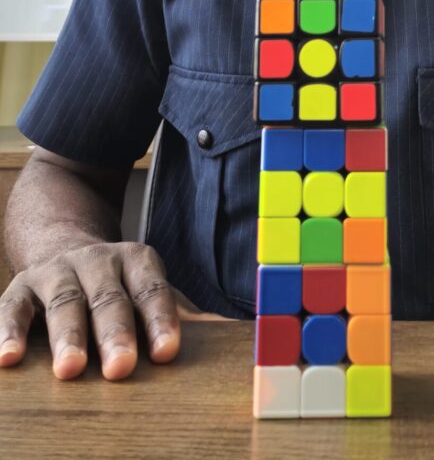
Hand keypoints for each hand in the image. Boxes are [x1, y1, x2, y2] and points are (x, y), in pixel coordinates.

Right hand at [0, 241, 181, 380]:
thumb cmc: (117, 282)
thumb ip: (183, 313)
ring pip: (64, 302)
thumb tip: (232, 338)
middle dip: (116, 333)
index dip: (160, 320)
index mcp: (136, 260)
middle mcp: (97, 261)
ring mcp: (57, 271)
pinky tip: (8, 359)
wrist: (62, 240)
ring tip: (71, 370)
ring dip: (67, 336)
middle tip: (121, 368)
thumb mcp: (149, 287)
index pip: (152, 289)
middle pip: (109, 298)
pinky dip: (8, 331)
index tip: (168, 352)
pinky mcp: (20, 286)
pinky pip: (12, 308)